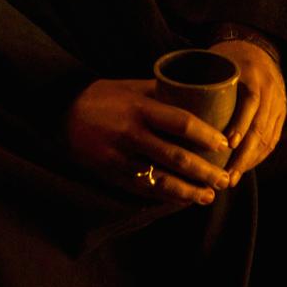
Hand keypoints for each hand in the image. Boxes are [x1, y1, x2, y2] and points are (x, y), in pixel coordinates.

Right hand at [63, 78, 232, 203]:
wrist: (61, 113)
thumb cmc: (102, 96)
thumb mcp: (132, 86)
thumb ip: (162, 93)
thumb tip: (197, 96)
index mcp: (140, 109)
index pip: (181, 123)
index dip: (206, 136)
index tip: (225, 145)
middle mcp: (131, 135)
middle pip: (176, 157)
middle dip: (204, 171)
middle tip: (225, 179)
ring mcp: (120, 158)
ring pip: (161, 180)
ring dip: (188, 191)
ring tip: (208, 196)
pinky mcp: (111, 174)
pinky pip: (143, 190)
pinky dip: (165, 197)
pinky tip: (181, 200)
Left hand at [209, 39, 286, 184]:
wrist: (258, 48)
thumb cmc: (227, 57)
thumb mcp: (215, 61)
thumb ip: (199, 81)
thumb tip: (166, 105)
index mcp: (253, 74)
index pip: (251, 102)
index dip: (241, 125)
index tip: (227, 144)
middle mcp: (270, 89)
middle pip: (260, 126)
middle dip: (244, 155)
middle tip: (225, 174)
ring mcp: (279, 102)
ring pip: (268, 138)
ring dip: (250, 161)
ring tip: (232, 178)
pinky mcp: (282, 113)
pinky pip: (273, 139)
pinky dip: (259, 156)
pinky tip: (244, 169)